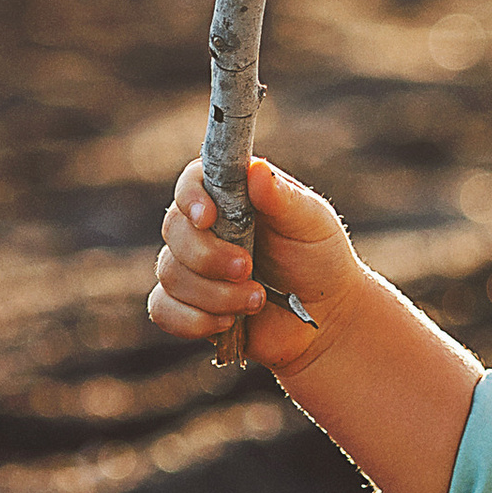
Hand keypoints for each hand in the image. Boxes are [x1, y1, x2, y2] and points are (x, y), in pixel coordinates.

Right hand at [147, 155, 363, 374]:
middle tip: (248, 269)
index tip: (208, 218)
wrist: (327, 317)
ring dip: (216, 294)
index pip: (191, 182)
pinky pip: (164, 310)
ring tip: (258, 300)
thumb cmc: (319, 259)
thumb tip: (256, 169)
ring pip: (171, 275)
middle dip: (209, 257)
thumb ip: (283, 198)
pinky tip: (228, 323)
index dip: (190, 198)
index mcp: (231, 195)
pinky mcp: (189, 305)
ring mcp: (193, 267)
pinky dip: (194, 320)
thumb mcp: (311, 223)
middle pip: (173, 231)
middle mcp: (205, 227)